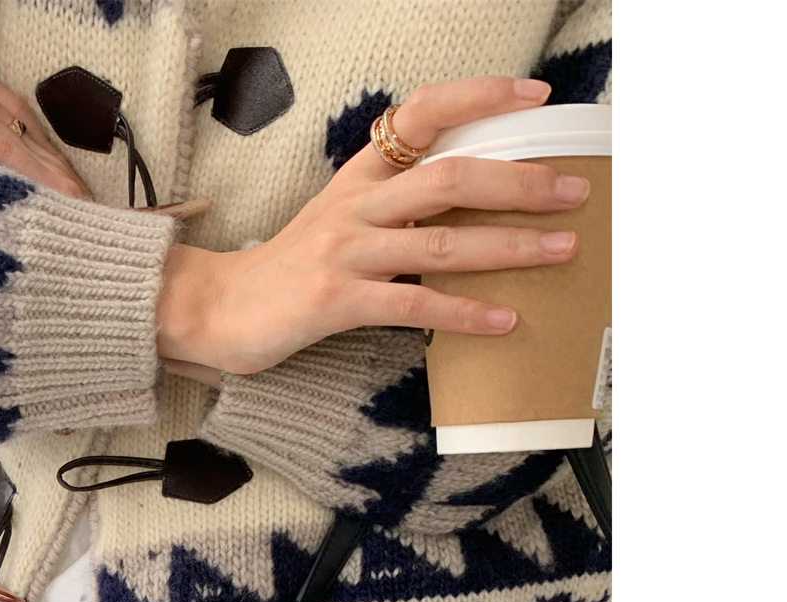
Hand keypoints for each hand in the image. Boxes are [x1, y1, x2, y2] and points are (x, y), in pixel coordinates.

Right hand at [157, 76, 591, 374]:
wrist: (213, 313)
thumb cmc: (281, 276)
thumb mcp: (335, 224)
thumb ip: (389, 209)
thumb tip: (460, 211)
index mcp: (357, 179)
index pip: (422, 113)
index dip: (480, 96)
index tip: (534, 97)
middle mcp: (355, 207)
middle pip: (449, 176)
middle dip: (520, 182)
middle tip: (573, 192)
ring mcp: (345, 253)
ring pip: (440, 239)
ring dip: (509, 246)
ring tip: (561, 250)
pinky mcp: (335, 302)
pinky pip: (412, 304)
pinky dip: (463, 312)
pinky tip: (502, 320)